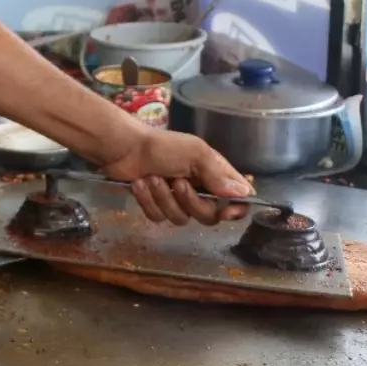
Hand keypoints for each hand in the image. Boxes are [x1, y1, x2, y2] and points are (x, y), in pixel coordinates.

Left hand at [100, 130, 253, 226]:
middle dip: (191, 202)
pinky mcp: (154, 205)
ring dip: (164, 198)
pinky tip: (139, 184)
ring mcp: (176, 199)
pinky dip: (148, 201)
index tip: (226, 212)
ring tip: (152, 178)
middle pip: (209, 216)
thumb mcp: (194, 153)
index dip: (236, 209)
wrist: (123, 147)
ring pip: (181, 218)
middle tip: (177, 183)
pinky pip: (158, 218)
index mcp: (213, 174)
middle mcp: (198, 189)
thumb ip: (217, 174)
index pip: (237, 199)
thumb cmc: (162, 146)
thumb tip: (243, 194)